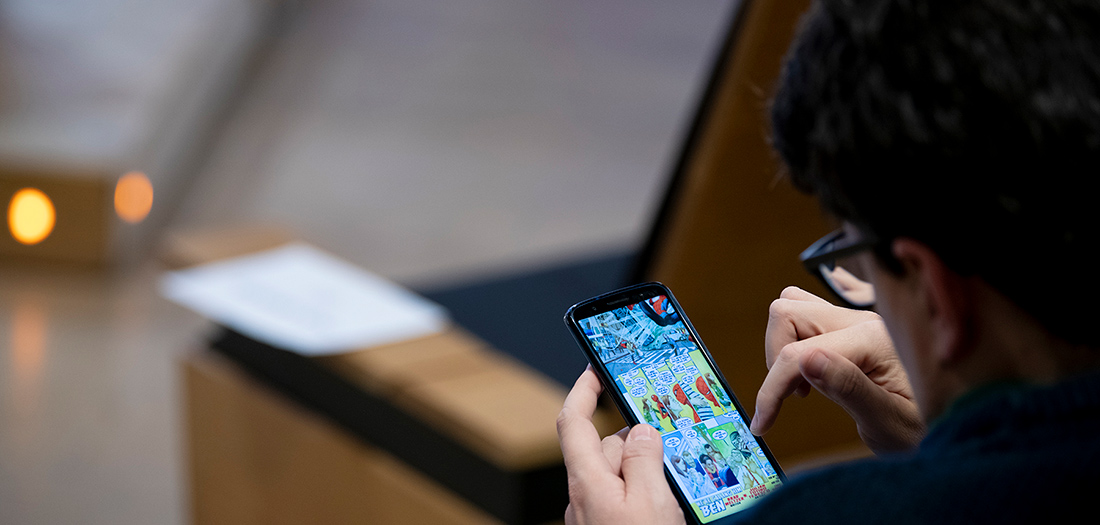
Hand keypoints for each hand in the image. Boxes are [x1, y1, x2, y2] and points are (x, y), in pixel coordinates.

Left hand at [557, 367, 684, 524]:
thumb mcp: (651, 502)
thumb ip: (645, 461)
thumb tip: (642, 432)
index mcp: (588, 482)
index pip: (573, 422)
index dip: (582, 390)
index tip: (595, 370)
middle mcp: (583, 495)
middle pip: (605, 448)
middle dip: (634, 440)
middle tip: (668, 440)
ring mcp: (592, 513)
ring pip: (617, 474)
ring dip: (642, 470)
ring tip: (674, 483)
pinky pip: (621, 496)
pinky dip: (641, 490)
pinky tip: (666, 504)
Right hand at [751, 286, 923, 453]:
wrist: (960, 423)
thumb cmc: (930, 430)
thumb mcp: (891, 423)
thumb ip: (850, 389)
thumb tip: (807, 360)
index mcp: (872, 340)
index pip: (799, 352)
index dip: (772, 389)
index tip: (763, 423)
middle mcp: (862, 320)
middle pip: (789, 311)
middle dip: (774, 356)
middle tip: (792, 398)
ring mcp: (858, 320)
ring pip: (795, 305)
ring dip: (783, 344)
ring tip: (801, 384)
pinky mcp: (854, 328)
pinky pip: (811, 312)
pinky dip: (796, 338)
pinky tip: (812, 369)